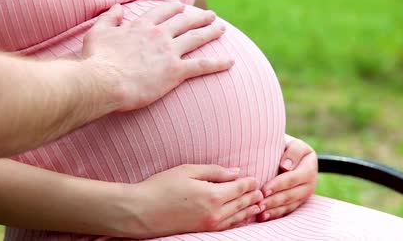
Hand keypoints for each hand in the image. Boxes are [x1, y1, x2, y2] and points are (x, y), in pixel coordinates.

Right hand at [82, 2, 232, 111]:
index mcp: (141, 26)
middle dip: (199, 17)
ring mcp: (169, 52)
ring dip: (211, 32)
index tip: (181, 6)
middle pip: (184, 21)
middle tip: (210, 15)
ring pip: (196, 38)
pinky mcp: (176, 71)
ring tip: (222, 28)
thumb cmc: (97, 60)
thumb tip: (117, 7)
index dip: (173, 8)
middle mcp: (159, 35)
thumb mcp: (97, 33)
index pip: (162, 11)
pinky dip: (218, 63)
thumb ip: (109, 18)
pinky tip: (231, 61)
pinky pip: (202, 65)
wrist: (103, 81)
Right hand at [120, 164, 263, 238]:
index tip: (255, 178)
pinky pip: (226, 227)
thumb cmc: (161, 187)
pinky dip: (237, 221)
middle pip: (241, 203)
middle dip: (252, 197)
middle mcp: (215, 213)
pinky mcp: (201, 231)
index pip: (240, 188)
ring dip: (248, 210)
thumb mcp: (188, 171)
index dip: (249, 182)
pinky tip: (240, 218)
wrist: (141, 212)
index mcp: (213, 195)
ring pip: (236, 217)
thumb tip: (236, 172)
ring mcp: (209, 225)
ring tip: (258, 205)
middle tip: (261, 191)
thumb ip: (215, 171)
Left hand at [257, 136, 316, 221]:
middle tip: (258, 204)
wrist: (285, 151)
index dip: (278, 185)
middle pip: (291, 194)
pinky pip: (287, 210)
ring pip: (289, 204)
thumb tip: (285, 167)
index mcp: (309, 164)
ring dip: (274, 210)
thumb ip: (292, 151)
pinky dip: (275, 214)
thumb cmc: (283, 144)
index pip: (293, 178)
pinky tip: (263, 217)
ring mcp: (305, 193)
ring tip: (259, 212)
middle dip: (274, 200)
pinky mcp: (298, 201)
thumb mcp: (290, 142)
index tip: (264, 190)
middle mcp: (310, 182)